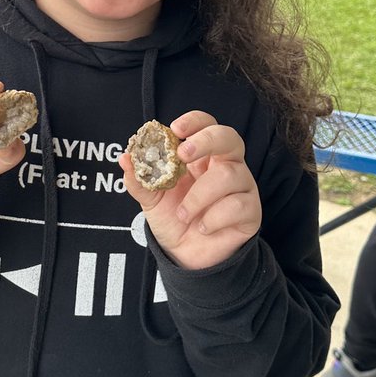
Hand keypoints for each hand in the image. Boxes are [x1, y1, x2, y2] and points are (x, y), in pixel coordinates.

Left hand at [120, 111, 261, 270]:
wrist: (186, 255)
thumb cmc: (173, 219)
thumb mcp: (151, 199)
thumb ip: (139, 179)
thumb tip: (125, 158)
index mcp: (202, 156)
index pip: (206, 125)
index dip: (195, 121)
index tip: (175, 129)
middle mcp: (225, 165)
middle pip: (229, 138)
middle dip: (207, 141)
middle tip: (183, 154)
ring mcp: (242, 187)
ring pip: (229, 175)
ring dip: (200, 195)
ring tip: (184, 213)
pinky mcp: (250, 211)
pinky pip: (238, 205)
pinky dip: (214, 218)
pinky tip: (203, 227)